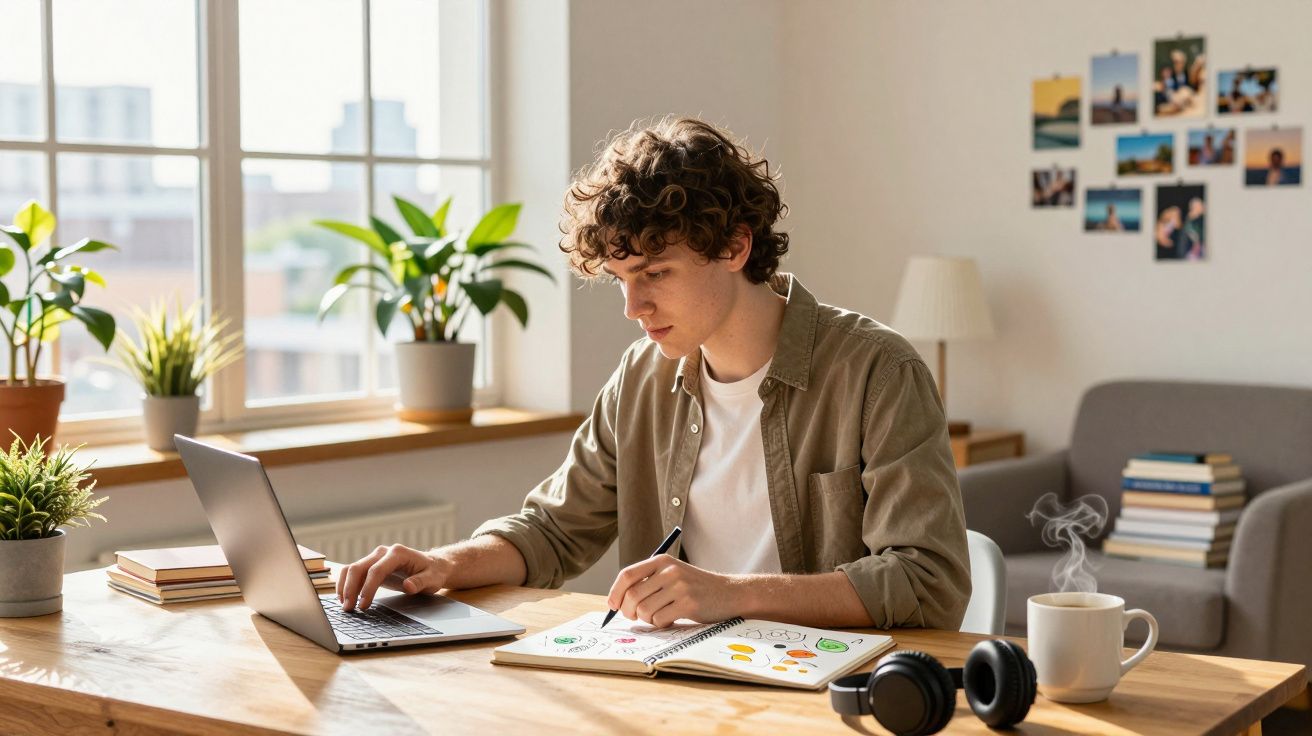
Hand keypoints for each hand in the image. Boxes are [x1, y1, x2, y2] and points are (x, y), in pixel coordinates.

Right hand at [337, 544, 449, 610]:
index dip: (368, 588)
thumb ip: (421, 582)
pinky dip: (347, 585)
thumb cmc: (433, 572)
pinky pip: (354, 573)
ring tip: (345, 606)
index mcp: (398, 553)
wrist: (432, 565)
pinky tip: (346, 599)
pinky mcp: (371, 566)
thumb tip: (408, 586)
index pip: (376, 570)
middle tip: (348, 608)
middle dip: (350, 588)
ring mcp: (375, 558)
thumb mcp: (433, 579)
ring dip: (345, 587)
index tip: (363, 605)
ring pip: (352, 569)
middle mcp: (383, 552)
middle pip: (358, 568)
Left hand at [605, 555, 742, 627]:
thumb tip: (619, 601)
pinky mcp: (688, 603)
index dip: (615, 592)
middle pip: (632, 595)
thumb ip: (649, 582)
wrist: (729, 592)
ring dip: (648, 619)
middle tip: (634, 617)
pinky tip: (672, 619)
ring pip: (645, 611)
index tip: (613, 605)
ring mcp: (679, 586)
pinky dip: (662, 624)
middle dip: (628, 612)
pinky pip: (660, 620)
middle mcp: (669, 570)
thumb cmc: (696, 588)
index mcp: (662, 560)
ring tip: (660, 616)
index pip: (627, 575)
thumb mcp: (672, 575)